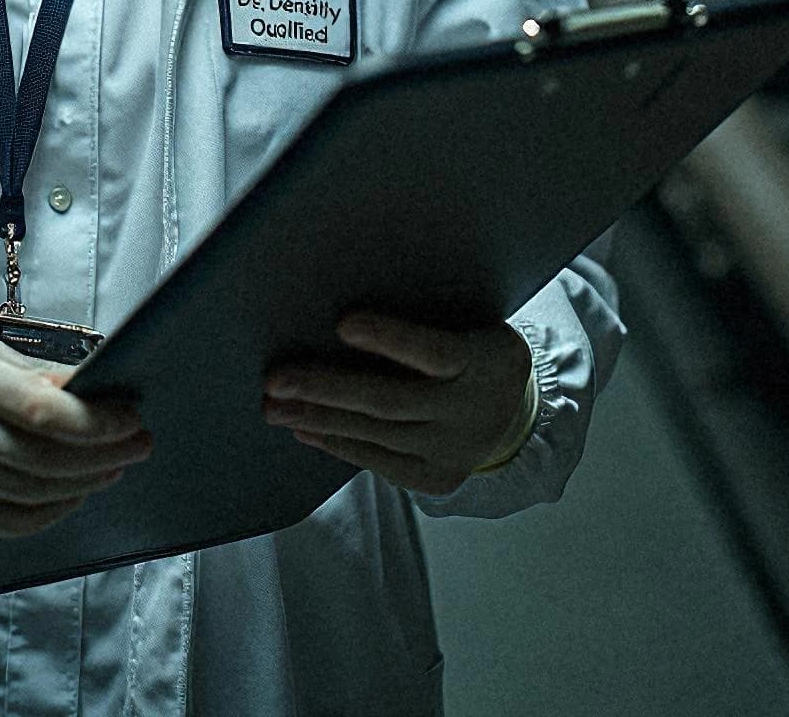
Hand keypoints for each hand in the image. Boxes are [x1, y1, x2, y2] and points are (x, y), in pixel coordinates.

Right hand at [0, 330, 152, 535]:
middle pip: (45, 459)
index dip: (96, 422)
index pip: (42, 411)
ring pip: (35, 496)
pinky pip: (14, 522)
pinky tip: (74, 491)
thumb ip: (41, 377)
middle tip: (136, 441)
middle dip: (103, 454)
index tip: (130, 419)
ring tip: (112, 464)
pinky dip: (54, 510)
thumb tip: (97, 391)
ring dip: (85, 482)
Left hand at [262, 310, 531, 495]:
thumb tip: (343, 310)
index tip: (343, 323)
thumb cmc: (471, 348)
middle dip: (326, 390)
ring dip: (318, 418)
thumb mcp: (468, 324)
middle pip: (390, 400)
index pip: (434, 351)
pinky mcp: (437, 478)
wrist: (515, 412)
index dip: (390, 338)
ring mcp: (453, 451)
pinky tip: (305, 428)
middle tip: (275, 379)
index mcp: (481, 361)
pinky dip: (338, 443)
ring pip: (377, 434)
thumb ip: (423, 318)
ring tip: (273, 405)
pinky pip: (380, 462)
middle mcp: (469, 411)